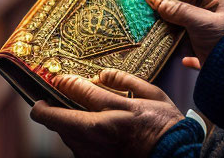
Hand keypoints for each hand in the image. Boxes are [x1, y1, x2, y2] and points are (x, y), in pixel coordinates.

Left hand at [30, 69, 184, 157]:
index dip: (64, 83)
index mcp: (115, 113)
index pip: (79, 92)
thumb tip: (102, 73)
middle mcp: (100, 135)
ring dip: (63, 122)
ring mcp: (95, 153)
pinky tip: (89, 131)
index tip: (58, 79)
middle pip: (59, 119)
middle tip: (49, 98)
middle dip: (50, 107)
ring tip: (72, 112)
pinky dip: (76, 136)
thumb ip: (125, 80)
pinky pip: (76, 147)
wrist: (174, 156)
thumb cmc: (165, 126)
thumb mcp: (152, 94)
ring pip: (64, 135)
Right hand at [144, 0, 223, 69]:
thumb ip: (176, 9)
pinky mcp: (193, 42)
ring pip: (177, 12)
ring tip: (149, 4)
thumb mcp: (201, 22)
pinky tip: (159, 29)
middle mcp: (208, 8)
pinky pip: (176, 33)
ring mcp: (200, 24)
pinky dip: (167, 32)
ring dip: (164, 9)